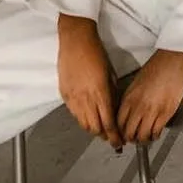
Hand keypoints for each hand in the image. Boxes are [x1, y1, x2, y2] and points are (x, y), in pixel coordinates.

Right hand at [57, 15, 122, 148]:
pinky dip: (82, 119)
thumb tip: (114, 109)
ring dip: (93, 129)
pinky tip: (88, 116)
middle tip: (111, 138)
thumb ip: (112, 94)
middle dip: (104, 136)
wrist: (75, 40)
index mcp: (100, 93)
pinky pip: (73, 113)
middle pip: (95, 128)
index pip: (108, 123)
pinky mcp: (64, 94)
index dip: (114, 136)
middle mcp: (85, 99)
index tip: (119, 142)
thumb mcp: (111, 74)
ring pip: (83, 123)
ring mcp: (72, 97)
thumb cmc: (96, 52)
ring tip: (100, 129)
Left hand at [117, 49, 182, 143]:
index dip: (119, 132)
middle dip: (130, 140)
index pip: (117, 122)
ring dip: (143, 140)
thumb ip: (131, 98)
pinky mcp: (166, 113)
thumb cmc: (157, 67)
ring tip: (146, 139)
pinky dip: (155, 136)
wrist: (173, 59)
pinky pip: (156, 132)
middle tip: (133, 140)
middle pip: (128, 132)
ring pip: (142, 136)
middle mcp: (138, 106)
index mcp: (129, 97)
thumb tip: (129, 112)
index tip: (122, 135)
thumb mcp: (136, 83)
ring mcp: (152, 110)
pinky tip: (155, 134)